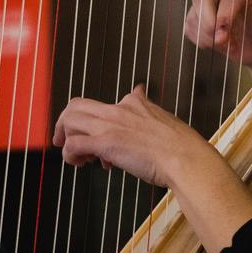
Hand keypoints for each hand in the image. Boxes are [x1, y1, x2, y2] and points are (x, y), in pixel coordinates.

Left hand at [53, 85, 251, 252]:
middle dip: (66, 123)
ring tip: (77, 156)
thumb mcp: (162, 118)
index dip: (96, 122)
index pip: (102, 104)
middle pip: (76, 105)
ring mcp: (111, 125)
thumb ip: (146, 107)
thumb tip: (139, 89)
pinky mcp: (106, 143)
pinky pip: (73, 144)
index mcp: (134, 103)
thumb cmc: (179, 146)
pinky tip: (80, 163)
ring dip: (66, 138)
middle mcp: (118, 109)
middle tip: (66, 140)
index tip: (100, 139)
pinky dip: (70, 154)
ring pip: (70, 120)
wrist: (186, 158)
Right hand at [183, 0, 251, 63]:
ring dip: (205, 34)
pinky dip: (199, 38)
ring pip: (193, 13)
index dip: (224, 13)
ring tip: (226, 44)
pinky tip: (217, 44)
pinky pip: (189, 25)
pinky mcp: (201, 19)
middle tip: (222, 41)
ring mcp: (210, 4)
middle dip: (209, 22)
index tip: (225, 32)